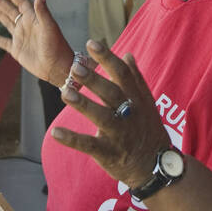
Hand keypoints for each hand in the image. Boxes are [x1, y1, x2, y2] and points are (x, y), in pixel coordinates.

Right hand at [0, 0, 73, 87]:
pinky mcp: (17, 50)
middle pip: (11, 10)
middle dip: (1, 2)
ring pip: (7, 23)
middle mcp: (26, 26)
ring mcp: (21, 37)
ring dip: (0, 15)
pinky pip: (5, 43)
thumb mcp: (49, 26)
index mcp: (34, 18)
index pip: (20, 2)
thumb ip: (43, 10)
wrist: (57, 68)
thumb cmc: (57, 47)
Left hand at [55, 41, 172, 189]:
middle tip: (74, 67)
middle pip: (112, 94)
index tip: (91, 43)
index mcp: (137, 99)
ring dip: (83, 105)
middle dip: (94, 80)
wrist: (156, 166)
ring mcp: (120, 135)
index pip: (123, 74)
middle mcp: (130, 114)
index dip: (108, 58)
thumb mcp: (148, 103)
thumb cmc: (147, 130)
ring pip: (102, 117)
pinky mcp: (109, 153)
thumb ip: (136, 79)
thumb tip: (127, 54)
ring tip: (64, 92)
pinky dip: (72, 140)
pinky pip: (89, 146)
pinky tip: (55, 132)